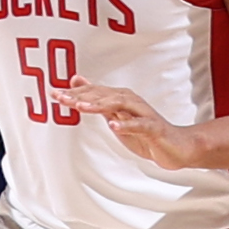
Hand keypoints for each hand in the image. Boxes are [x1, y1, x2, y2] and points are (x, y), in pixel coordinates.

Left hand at [60, 78, 222, 170]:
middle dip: (81, 96)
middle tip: (61, 98)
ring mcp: (143, 113)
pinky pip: (139, 124)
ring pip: (119, 105)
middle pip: (103, 95)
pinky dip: (126, 124)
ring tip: (82, 108)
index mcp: (120, 98)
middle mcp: (131, 101)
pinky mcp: (153, 127)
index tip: (53, 94)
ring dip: (100, 105)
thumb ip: (97, 100)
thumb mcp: (116, 116)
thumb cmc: (145, 132)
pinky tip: (113, 126)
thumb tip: (77, 82)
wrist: (175, 145)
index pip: (94, 92)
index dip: (74, 93)